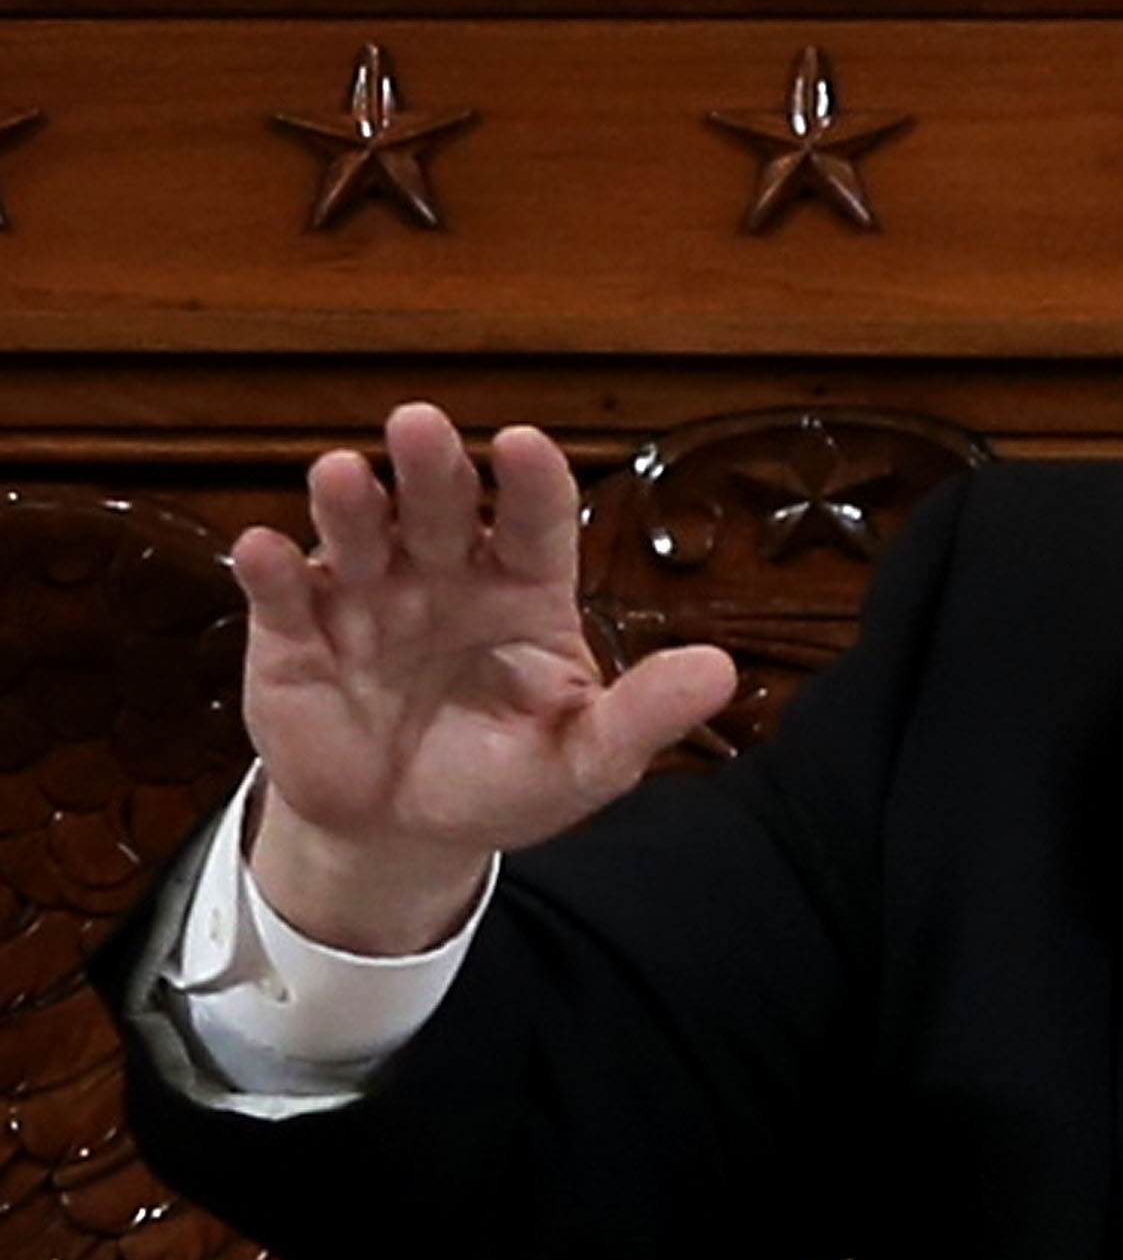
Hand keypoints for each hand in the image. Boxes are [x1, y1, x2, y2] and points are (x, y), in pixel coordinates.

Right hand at [237, 404, 737, 953]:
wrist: (402, 835)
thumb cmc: (503, 779)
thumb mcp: (584, 761)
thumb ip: (643, 716)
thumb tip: (721, 671)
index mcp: (522, 589)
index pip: (534, 521)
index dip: (531, 482)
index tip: (525, 444)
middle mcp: (442, 574)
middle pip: (438, 506)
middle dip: (430, 466)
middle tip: (420, 424)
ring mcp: (364, 597)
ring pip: (357, 533)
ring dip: (348, 503)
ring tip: (343, 474)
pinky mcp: (294, 636)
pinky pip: (282, 596)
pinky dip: (269, 571)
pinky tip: (264, 552)